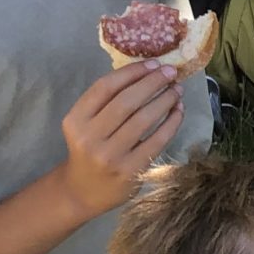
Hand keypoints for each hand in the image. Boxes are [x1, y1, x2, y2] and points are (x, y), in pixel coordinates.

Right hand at [60, 63, 184, 214]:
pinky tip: (178, 111)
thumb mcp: (85, 124)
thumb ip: (106, 101)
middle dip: (152, 82)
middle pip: (126, 101)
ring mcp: (111, 156)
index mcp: (75, 121)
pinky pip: (157, 140)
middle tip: (171, 72)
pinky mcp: (131, 171)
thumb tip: (146, 71)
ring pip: (144, 119)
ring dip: (165, 100)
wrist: (83, 191)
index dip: (131, 72)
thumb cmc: (89, 148)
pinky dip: (171, 122)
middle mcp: (90, 138)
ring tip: (177, 89)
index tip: (153, 63)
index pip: (105, 88)